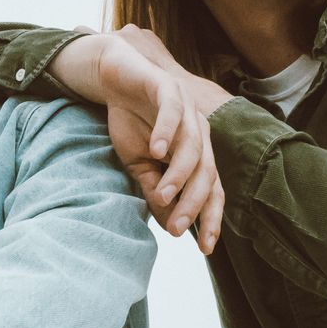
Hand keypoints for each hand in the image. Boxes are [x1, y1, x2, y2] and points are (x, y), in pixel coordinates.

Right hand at [108, 102, 224, 252]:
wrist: (115, 78)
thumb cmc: (131, 122)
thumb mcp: (139, 164)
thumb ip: (155, 190)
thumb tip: (170, 225)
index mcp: (196, 153)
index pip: (211, 189)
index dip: (211, 218)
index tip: (206, 249)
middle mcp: (199, 132)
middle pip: (206, 173)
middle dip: (193, 203)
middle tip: (178, 228)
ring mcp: (187, 110)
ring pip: (193, 147)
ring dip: (178, 174)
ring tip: (162, 195)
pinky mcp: (169, 88)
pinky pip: (173, 112)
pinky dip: (166, 131)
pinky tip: (156, 150)